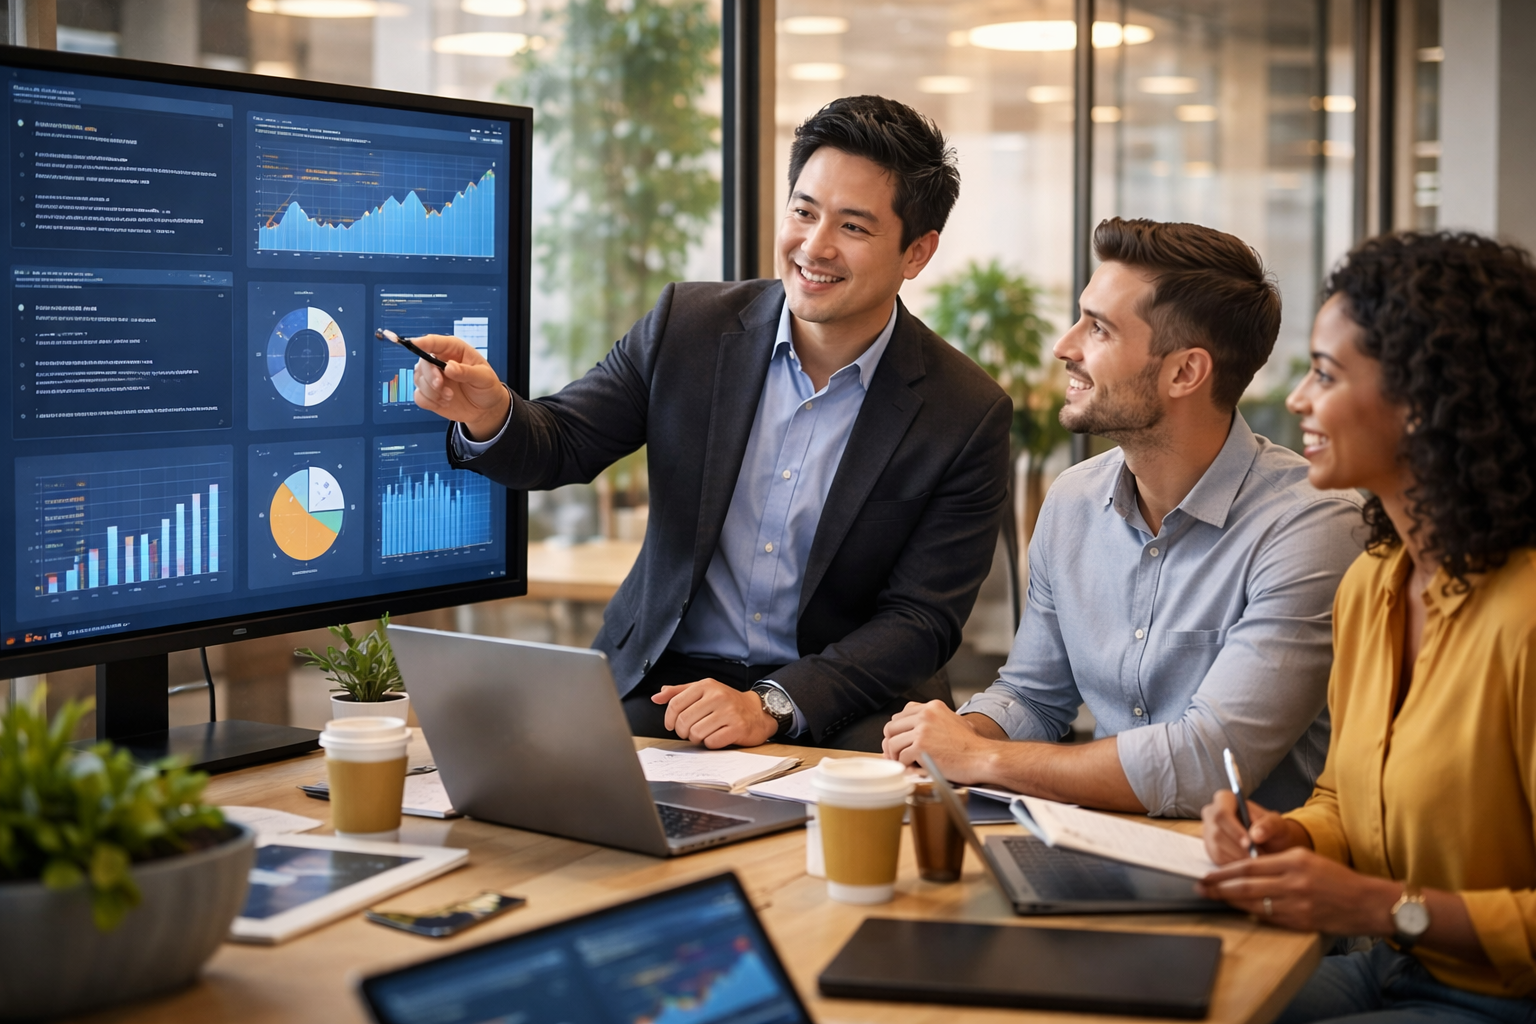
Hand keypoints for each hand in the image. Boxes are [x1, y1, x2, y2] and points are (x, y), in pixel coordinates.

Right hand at [410, 334, 510, 440]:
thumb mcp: (484, 377)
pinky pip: (419, 396)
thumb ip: (467, 372)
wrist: (486, 409)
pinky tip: (444, 402)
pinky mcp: (429, 394)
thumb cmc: (487, 387)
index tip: (413, 343)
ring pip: (418, 379)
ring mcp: (433, 378)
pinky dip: (429, 401)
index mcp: (454, 350)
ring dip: (432, 391)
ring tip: (450, 397)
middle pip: (423, 362)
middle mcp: (440, 361)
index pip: (435, 342)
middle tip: (441, 386)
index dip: (423, 342)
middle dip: (430, 375)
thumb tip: (448, 367)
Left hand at [652, 680, 777, 747]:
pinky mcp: (737, 728)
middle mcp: (717, 696)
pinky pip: (711, 742)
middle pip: (684, 721)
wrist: (757, 712)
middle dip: (683, 731)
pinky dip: (711, 743)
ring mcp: (729, 712)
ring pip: (696, 733)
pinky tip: (716, 737)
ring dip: (697, 738)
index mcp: (706, 685)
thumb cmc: (727, 703)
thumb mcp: (703, 691)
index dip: (669, 719)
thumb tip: (656, 697)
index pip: (676, 704)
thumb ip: (678, 693)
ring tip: (704, 734)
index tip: (671, 725)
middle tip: (689, 731)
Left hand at [881, 700, 997, 781]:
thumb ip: (934, 721)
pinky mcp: (920, 747)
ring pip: (892, 743)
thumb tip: (913, 731)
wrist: (982, 757)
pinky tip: (913, 769)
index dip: (897, 731)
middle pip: (891, 727)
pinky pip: (901, 758)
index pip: (901, 715)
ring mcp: (922, 730)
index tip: (899, 742)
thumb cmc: (971, 746)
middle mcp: (925, 715)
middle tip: (895, 755)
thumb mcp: (953, 722)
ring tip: (904, 764)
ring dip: (896, 756)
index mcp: (932, 707)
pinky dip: (905, 766)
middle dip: (891, 743)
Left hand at [1196, 848, 1397, 935]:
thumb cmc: (1336, 878)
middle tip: (1201, 887)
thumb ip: (1278, 862)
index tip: (1208, 874)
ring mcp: (1296, 903)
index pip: (1249, 864)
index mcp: (1293, 860)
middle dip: (1219, 887)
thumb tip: (1247, 867)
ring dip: (1230, 902)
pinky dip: (1251, 913)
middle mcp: (1293, 881)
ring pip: (1253, 903)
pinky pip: (1269, 917)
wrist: (1366, 902)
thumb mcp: (1307, 859)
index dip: (1225, 871)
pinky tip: (1239, 910)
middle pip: (1246, 885)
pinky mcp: (1300, 921)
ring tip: (1214, 898)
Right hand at [1201, 791, 1306, 863]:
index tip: (1249, 843)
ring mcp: (1208, 832)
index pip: (1221, 813)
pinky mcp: (1210, 849)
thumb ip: (1269, 825)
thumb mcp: (1277, 824)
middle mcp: (1211, 814)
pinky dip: (1234, 866)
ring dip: (1237, 859)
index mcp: (1225, 800)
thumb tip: (1255, 835)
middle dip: (1237, 849)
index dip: (1233, 829)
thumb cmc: (1273, 829)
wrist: (1271, 843)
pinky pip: (1217, 860)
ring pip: (1216, 849)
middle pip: (1216, 833)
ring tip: (1256, 861)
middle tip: (1256, 858)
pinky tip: (1247, 864)